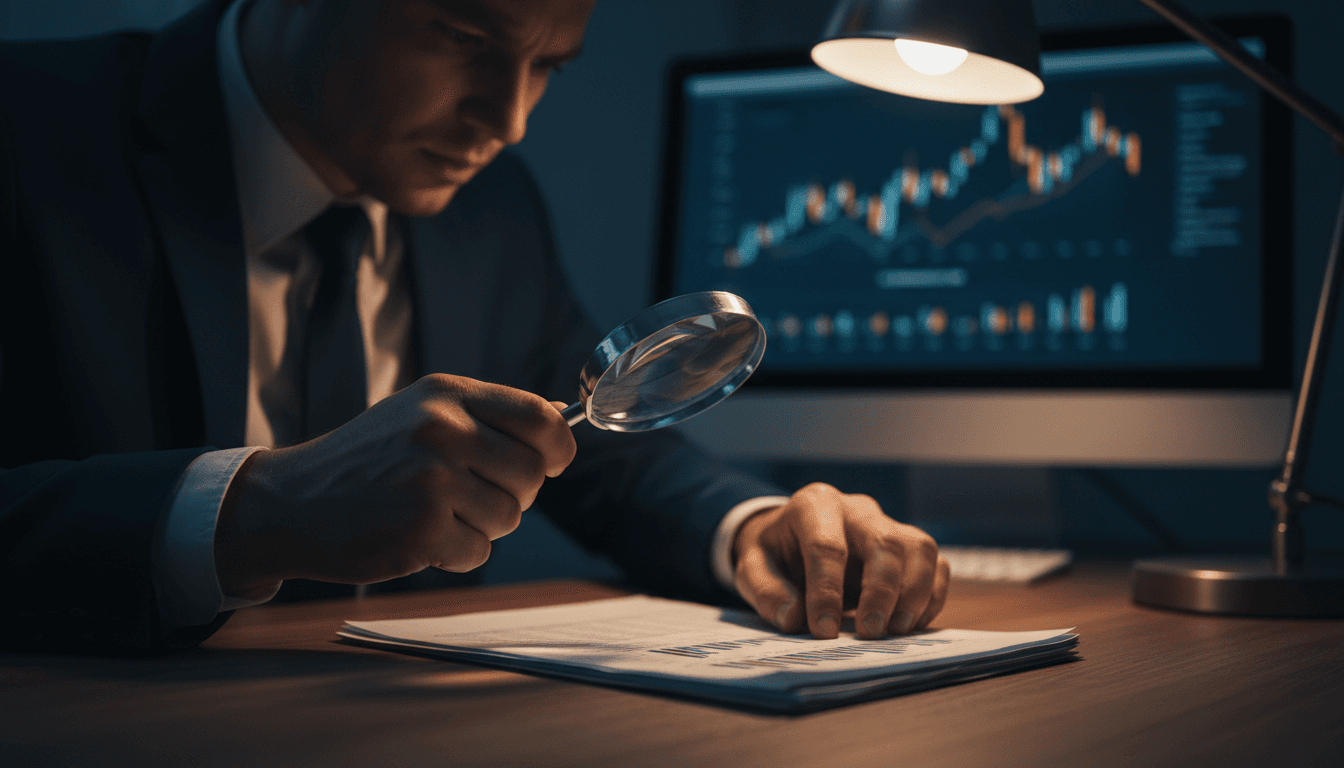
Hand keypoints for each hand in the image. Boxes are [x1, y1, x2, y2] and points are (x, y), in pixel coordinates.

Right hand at [214, 374, 575, 598]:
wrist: (292, 503)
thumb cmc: (366, 460)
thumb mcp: (420, 413)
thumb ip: (486, 417)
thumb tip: (558, 428)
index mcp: (446, 395)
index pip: (539, 417)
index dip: (558, 446)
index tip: (554, 462)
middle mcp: (440, 430)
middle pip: (531, 473)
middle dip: (514, 493)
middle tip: (472, 495)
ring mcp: (430, 480)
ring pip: (509, 516)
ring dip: (482, 525)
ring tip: (436, 513)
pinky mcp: (420, 529)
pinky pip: (479, 551)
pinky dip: (459, 554)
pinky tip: (422, 538)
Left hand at [732, 483, 949, 639]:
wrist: (794, 537)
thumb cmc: (776, 552)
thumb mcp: (753, 567)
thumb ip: (766, 592)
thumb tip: (794, 619)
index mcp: (814, 505)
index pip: (827, 546)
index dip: (826, 591)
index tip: (823, 631)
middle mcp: (857, 509)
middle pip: (884, 542)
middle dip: (881, 591)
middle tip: (870, 633)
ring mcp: (888, 524)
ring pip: (919, 548)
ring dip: (914, 594)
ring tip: (895, 631)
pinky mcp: (909, 545)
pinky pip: (936, 564)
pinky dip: (932, 597)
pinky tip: (909, 624)